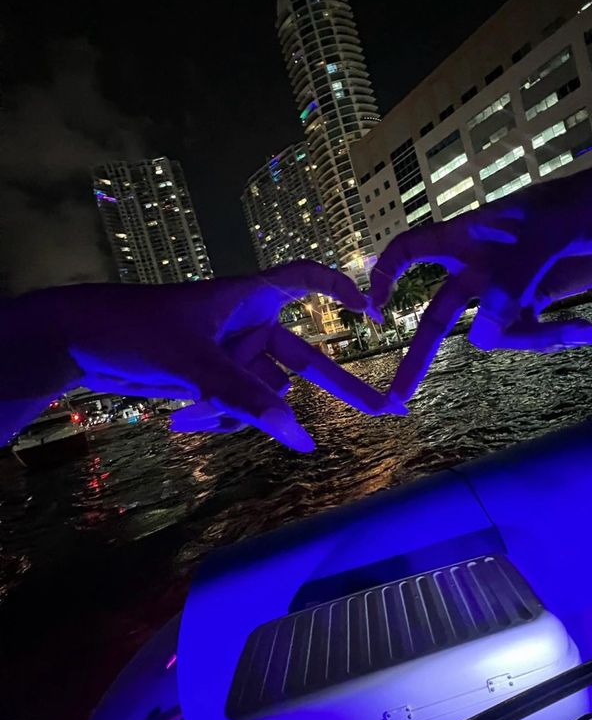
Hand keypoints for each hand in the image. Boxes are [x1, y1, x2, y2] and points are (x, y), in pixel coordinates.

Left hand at [2, 262, 401, 450]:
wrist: (78, 342)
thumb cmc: (136, 329)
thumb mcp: (196, 363)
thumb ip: (247, 399)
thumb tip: (299, 438)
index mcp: (246, 298)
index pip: (304, 280)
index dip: (340, 291)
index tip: (372, 312)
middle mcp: (246, 326)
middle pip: (303, 359)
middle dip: (336, 388)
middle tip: (384, 409)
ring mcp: (230, 357)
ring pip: (262, 396)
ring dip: (237, 413)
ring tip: (193, 414)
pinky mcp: (212, 382)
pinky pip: (236, 408)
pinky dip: (218, 418)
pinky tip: (183, 420)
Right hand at [371, 103, 591, 400]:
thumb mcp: (553, 232)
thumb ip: (513, 282)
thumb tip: (482, 336)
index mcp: (474, 233)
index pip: (413, 249)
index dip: (387, 275)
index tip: (373, 309)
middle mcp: (484, 263)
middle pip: (440, 313)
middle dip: (420, 357)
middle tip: (397, 400)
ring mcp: (512, 286)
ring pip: (492, 333)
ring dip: (527, 340)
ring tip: (574, 329)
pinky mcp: (541, 301)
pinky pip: (528, 334)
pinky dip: (552, 337)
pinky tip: (587, 329)